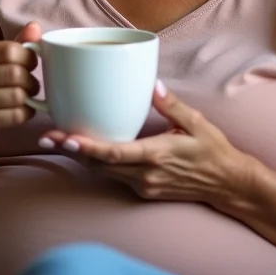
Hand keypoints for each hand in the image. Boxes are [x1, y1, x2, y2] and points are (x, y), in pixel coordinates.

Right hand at [0, 22, 41, 140]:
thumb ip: (18, 43)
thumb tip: (35, 26)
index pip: (9, 50)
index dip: (29, 57)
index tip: (31, 63)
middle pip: (14, 74)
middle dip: (31, 80)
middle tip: (32, 84)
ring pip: (17, 96)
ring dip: (29, 97)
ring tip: (27, 96)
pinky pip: (14, 115)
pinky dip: (26, 113)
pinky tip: (22, 109)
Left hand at [40, 81, 253, 205]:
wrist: (228, 184)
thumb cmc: (213, 150)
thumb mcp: (196, 122)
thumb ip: (172, 104)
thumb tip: (152, 85)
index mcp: (157, 155)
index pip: (114, 153)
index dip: (88, 147)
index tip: (67, 138)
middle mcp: (146, 174)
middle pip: (100, 164)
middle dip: (74, 150)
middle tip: (48, 135)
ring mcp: (144, 185)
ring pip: (104, 172)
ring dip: (83, 156)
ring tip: (60, 140)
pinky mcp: (145, 190)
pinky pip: (115, 176)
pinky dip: (99, 162)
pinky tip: (88, 149)